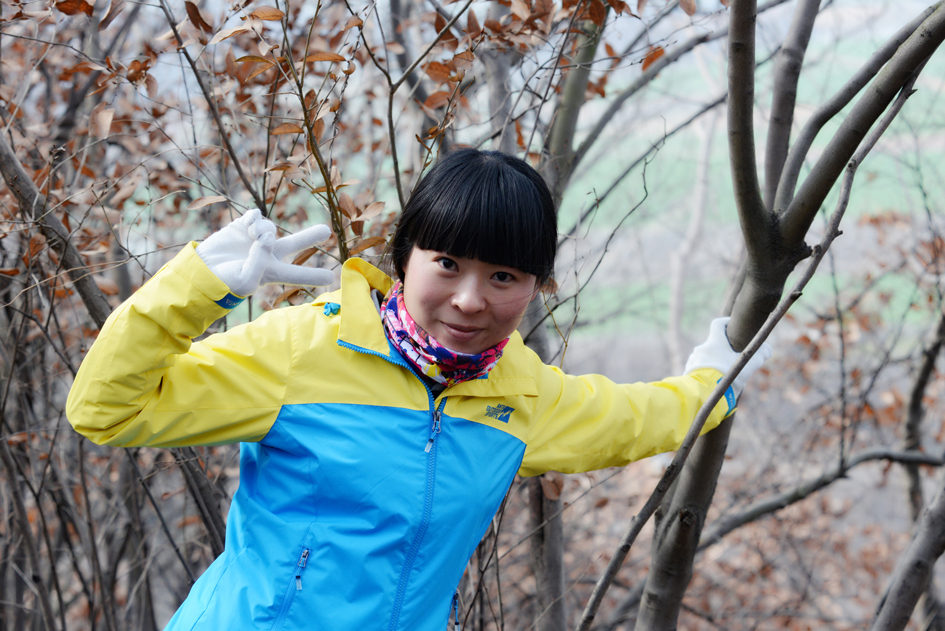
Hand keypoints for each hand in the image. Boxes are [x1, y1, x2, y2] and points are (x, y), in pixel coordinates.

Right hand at [196, 209, 334, 297]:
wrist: (201, 269)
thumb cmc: (224, 282)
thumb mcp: (245, 281)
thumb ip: (260, 261)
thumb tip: (267, 238)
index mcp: (272, 272)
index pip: (297, 274)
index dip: (313, 276)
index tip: (331, 278)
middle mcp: (267, 254)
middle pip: (294, 243)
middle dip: (309, 236)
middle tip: (326, 231)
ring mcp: (255, 239)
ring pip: (271, 227)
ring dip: (265, 230)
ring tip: (255, 237)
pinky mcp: (242, 226)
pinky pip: (256, 216)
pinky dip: (254, 219)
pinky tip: (248, 227)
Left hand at [684, 317, 771, 398]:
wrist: (702, 394)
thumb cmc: (725, 377)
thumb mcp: (746, 367)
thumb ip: (759, 356)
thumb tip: (768, 349)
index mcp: (714, 342)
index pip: (717, 324)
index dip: (725, 323)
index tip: (732, 326)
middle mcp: (701, 349)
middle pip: (713, 344)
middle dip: (723, 350)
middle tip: (733, 358)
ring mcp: (693, 360)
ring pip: (706, 357)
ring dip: (714, 361)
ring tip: (724, 373)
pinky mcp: (688, 372)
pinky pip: (699, 368)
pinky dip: (706, 372)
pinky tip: (713, 382)